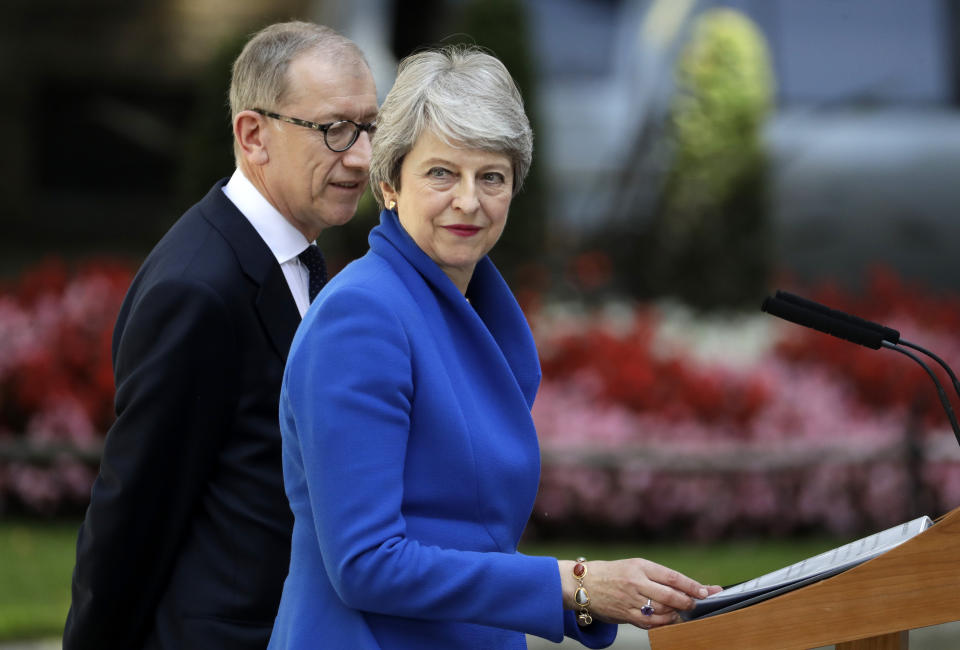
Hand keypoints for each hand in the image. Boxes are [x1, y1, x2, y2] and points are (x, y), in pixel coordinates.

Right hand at [559, 558, 721, 629]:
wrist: (582, 584)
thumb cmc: (611, 573)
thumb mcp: (633, 566)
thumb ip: (656, 576)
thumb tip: (683, 588)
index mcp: (640, 566)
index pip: (673, 577)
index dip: (693, 586)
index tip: (707, 591)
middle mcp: (636, 582)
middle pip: (671, 596)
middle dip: (688, 602)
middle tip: (697, 603)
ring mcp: (631, 600)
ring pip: (663, 611)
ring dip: (677, 614)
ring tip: (681, 612)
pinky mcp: (626, 615)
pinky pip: (651, 622)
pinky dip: (663, 623)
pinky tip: (668, 620)